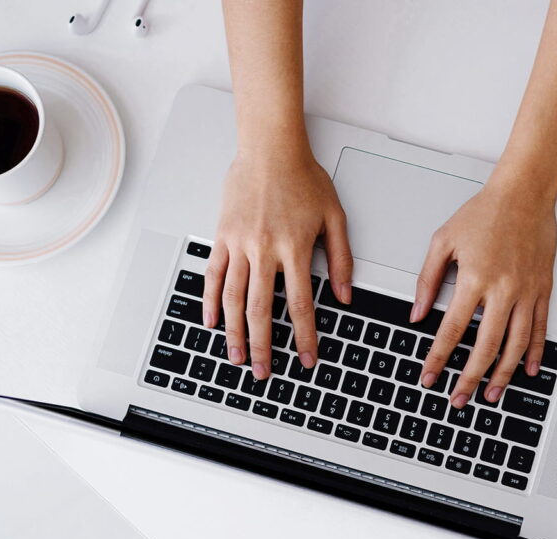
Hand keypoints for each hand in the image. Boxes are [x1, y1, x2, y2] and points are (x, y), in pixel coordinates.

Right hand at [203, 148, 352, 379]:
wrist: (270, 148)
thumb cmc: (303, 177)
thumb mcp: (335, 217)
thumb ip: (341, 259)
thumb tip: (346, 295)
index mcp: (294, 248)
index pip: (301, 305)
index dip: (305, 337)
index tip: (307, 359)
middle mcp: (264, 250)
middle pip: (261, 310)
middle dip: (265, 346)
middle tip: (265, 372)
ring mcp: (239, 244)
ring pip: (232, 298)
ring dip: (234, 333)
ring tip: (237, 357)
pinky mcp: (222, 237)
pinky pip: (212, 274)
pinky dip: (209, 301)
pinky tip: (211, 323)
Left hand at [411, 180, 556, 407]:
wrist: (524, 194)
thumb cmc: (484, 212)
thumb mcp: (442, 241)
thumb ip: (427, 280)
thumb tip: (417, 313)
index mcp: (474, 279)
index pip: (452, 330)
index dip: (438, 358)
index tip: (429, 376)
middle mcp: (503, 290)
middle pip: (485, 347)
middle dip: (469, 378)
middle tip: (459, 399)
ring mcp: (526, 292)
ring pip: (515, 345)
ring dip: (502, 375)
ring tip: (491, 394)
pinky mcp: (543, 289)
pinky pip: (540, 328)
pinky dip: (534, 353)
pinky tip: (526, 370)